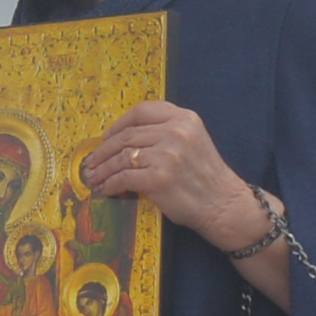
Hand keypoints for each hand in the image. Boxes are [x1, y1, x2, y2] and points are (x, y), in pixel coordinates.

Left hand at [78, 100, 269, 255]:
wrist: (223, 204)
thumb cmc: (205, 176)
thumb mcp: (192, 140)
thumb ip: (165, 132)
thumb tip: (123, 138)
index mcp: (184, 118)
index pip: (142, 111)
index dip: (120, 124)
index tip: (108, 136)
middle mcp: (175, 132)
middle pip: (127, 135)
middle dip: (104, 150)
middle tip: (92, 161)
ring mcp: (167, 155)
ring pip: (121, 157)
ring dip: (102, 169)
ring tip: (93, 177)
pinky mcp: (158, 178)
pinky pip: (123, 178)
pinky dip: (110, 184)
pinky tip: (107, 189)